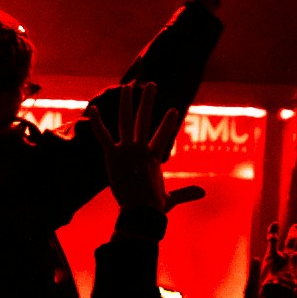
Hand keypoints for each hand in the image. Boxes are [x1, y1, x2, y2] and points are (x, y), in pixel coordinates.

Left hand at [86, 84, 198, 236]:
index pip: (163, 135)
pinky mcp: (113, 155)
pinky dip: (97, 122)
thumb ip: (186, 193)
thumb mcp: (170, 198)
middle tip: (151, 85)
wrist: (140, 212)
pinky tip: (93, 108)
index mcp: (154, 157)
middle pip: (144, 120)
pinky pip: (103, 136)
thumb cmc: (153, 207)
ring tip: (128, 87)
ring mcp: (127, 150)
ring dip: (127, 103)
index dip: (168, 123)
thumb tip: (204, 193)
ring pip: (126, 121)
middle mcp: (141, 149)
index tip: (173, 110)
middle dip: (148, 101)